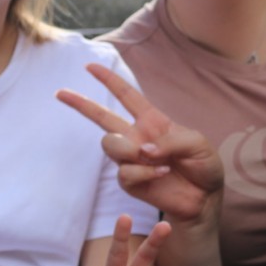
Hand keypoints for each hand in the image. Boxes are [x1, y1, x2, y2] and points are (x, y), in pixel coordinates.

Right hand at [57, 63, 223, 223]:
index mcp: (152, 120)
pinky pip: (125, 172)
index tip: (89, 67)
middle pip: (101, 116)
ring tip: (151, 158)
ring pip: (110, 144)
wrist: (205, 199)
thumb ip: (171, 141)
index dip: (109, 80)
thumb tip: (143, 150)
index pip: (126, 95)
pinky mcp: (130, 182)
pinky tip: (161, 174)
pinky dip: (143, 173)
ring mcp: (131, 159)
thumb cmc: (203, 166)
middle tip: (60, 93)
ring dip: (128, 149)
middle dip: (80, 103)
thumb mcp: (198, 144)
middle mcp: (136, 136)